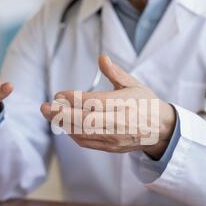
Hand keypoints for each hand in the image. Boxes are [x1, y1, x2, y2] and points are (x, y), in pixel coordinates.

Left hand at [41, 55, 176, 159]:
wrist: (161, 130)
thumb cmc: (145, 103)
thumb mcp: (134, 84)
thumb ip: (115, 73)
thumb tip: (101, 58)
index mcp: (126, 104)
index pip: (94, 102)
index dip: (74, 99)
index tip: (59, 94)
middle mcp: (119, 122)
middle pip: (84, 120)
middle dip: (61, 114)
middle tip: (44, 107)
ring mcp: (115, 137)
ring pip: (83, 133)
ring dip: (63, 124)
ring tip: (50, 114)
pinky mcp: (111, 147)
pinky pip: (87, 142)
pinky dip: (72, 134)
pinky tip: (64, 125)